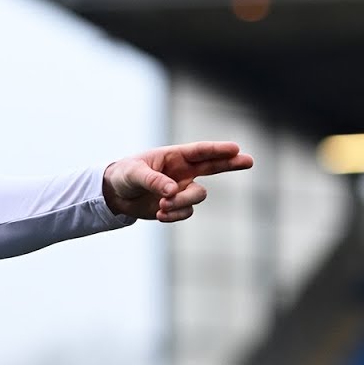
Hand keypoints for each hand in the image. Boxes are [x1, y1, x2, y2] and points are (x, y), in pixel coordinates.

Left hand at [102, 141, 253, 222]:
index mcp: (174, 156)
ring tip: (162, 205)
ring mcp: (182, 188)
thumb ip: (154, 181)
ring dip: (182, 202)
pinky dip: (174, 215)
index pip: (200, 151)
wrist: (114, 195)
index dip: (218, 149)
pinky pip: (185, 212)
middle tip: (249, 161)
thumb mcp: (134, 173)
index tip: (235, 148)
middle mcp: (183, 171)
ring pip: (197, 196)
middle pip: (214, 166)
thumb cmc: (124, 175)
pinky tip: (159, 214)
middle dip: (230, 164)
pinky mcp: (176, 206)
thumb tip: (173, 191)